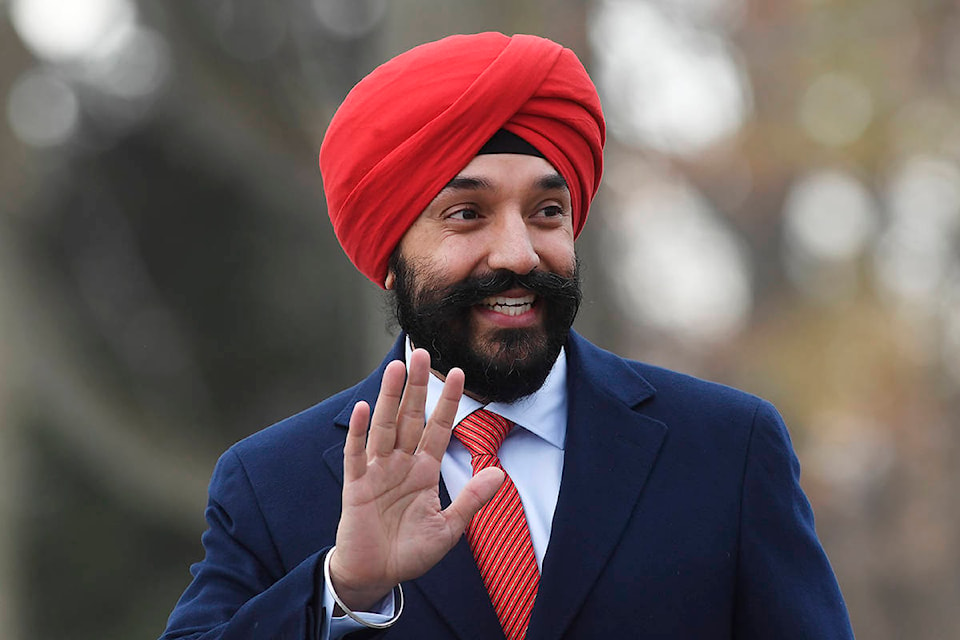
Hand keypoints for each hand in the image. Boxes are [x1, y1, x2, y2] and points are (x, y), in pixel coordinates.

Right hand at [329, 349, 504, 610]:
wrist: (376, 576)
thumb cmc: (410, 552)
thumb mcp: (449, 528)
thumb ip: (471, 499)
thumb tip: (499, 473)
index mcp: (424, 470)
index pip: (438, 428)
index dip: (447, 402)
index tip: (459, 373)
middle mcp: (401, 464)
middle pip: (410, 417)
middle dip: (417, 386)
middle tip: (423, 353)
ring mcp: (377, 472)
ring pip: (385, 427)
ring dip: (390, 397)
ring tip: (397, 368)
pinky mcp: (356, 486)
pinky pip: (357, 454)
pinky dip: (360, 432)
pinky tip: (364, 408)